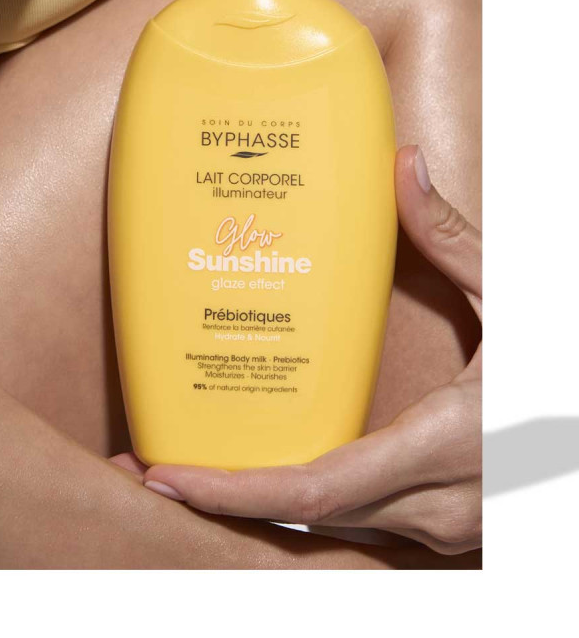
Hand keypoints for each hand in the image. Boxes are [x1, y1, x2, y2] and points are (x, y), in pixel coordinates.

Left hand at [113, 145, 481, 554]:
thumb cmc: (573, 374)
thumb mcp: (522, 299)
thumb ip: (454, 238)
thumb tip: (403, 166)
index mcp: (448, 445)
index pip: (314, 488)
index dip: (232, 489)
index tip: (166, 475)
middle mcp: (439, 508)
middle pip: (306, 515)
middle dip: (226, 495)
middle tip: (158, 465)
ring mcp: (447, 530)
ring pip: (331, 527)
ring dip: (261, 504)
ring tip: (200, 467)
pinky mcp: (449, 526)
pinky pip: (361, 522)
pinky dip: (307, 503)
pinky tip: (273, 469)